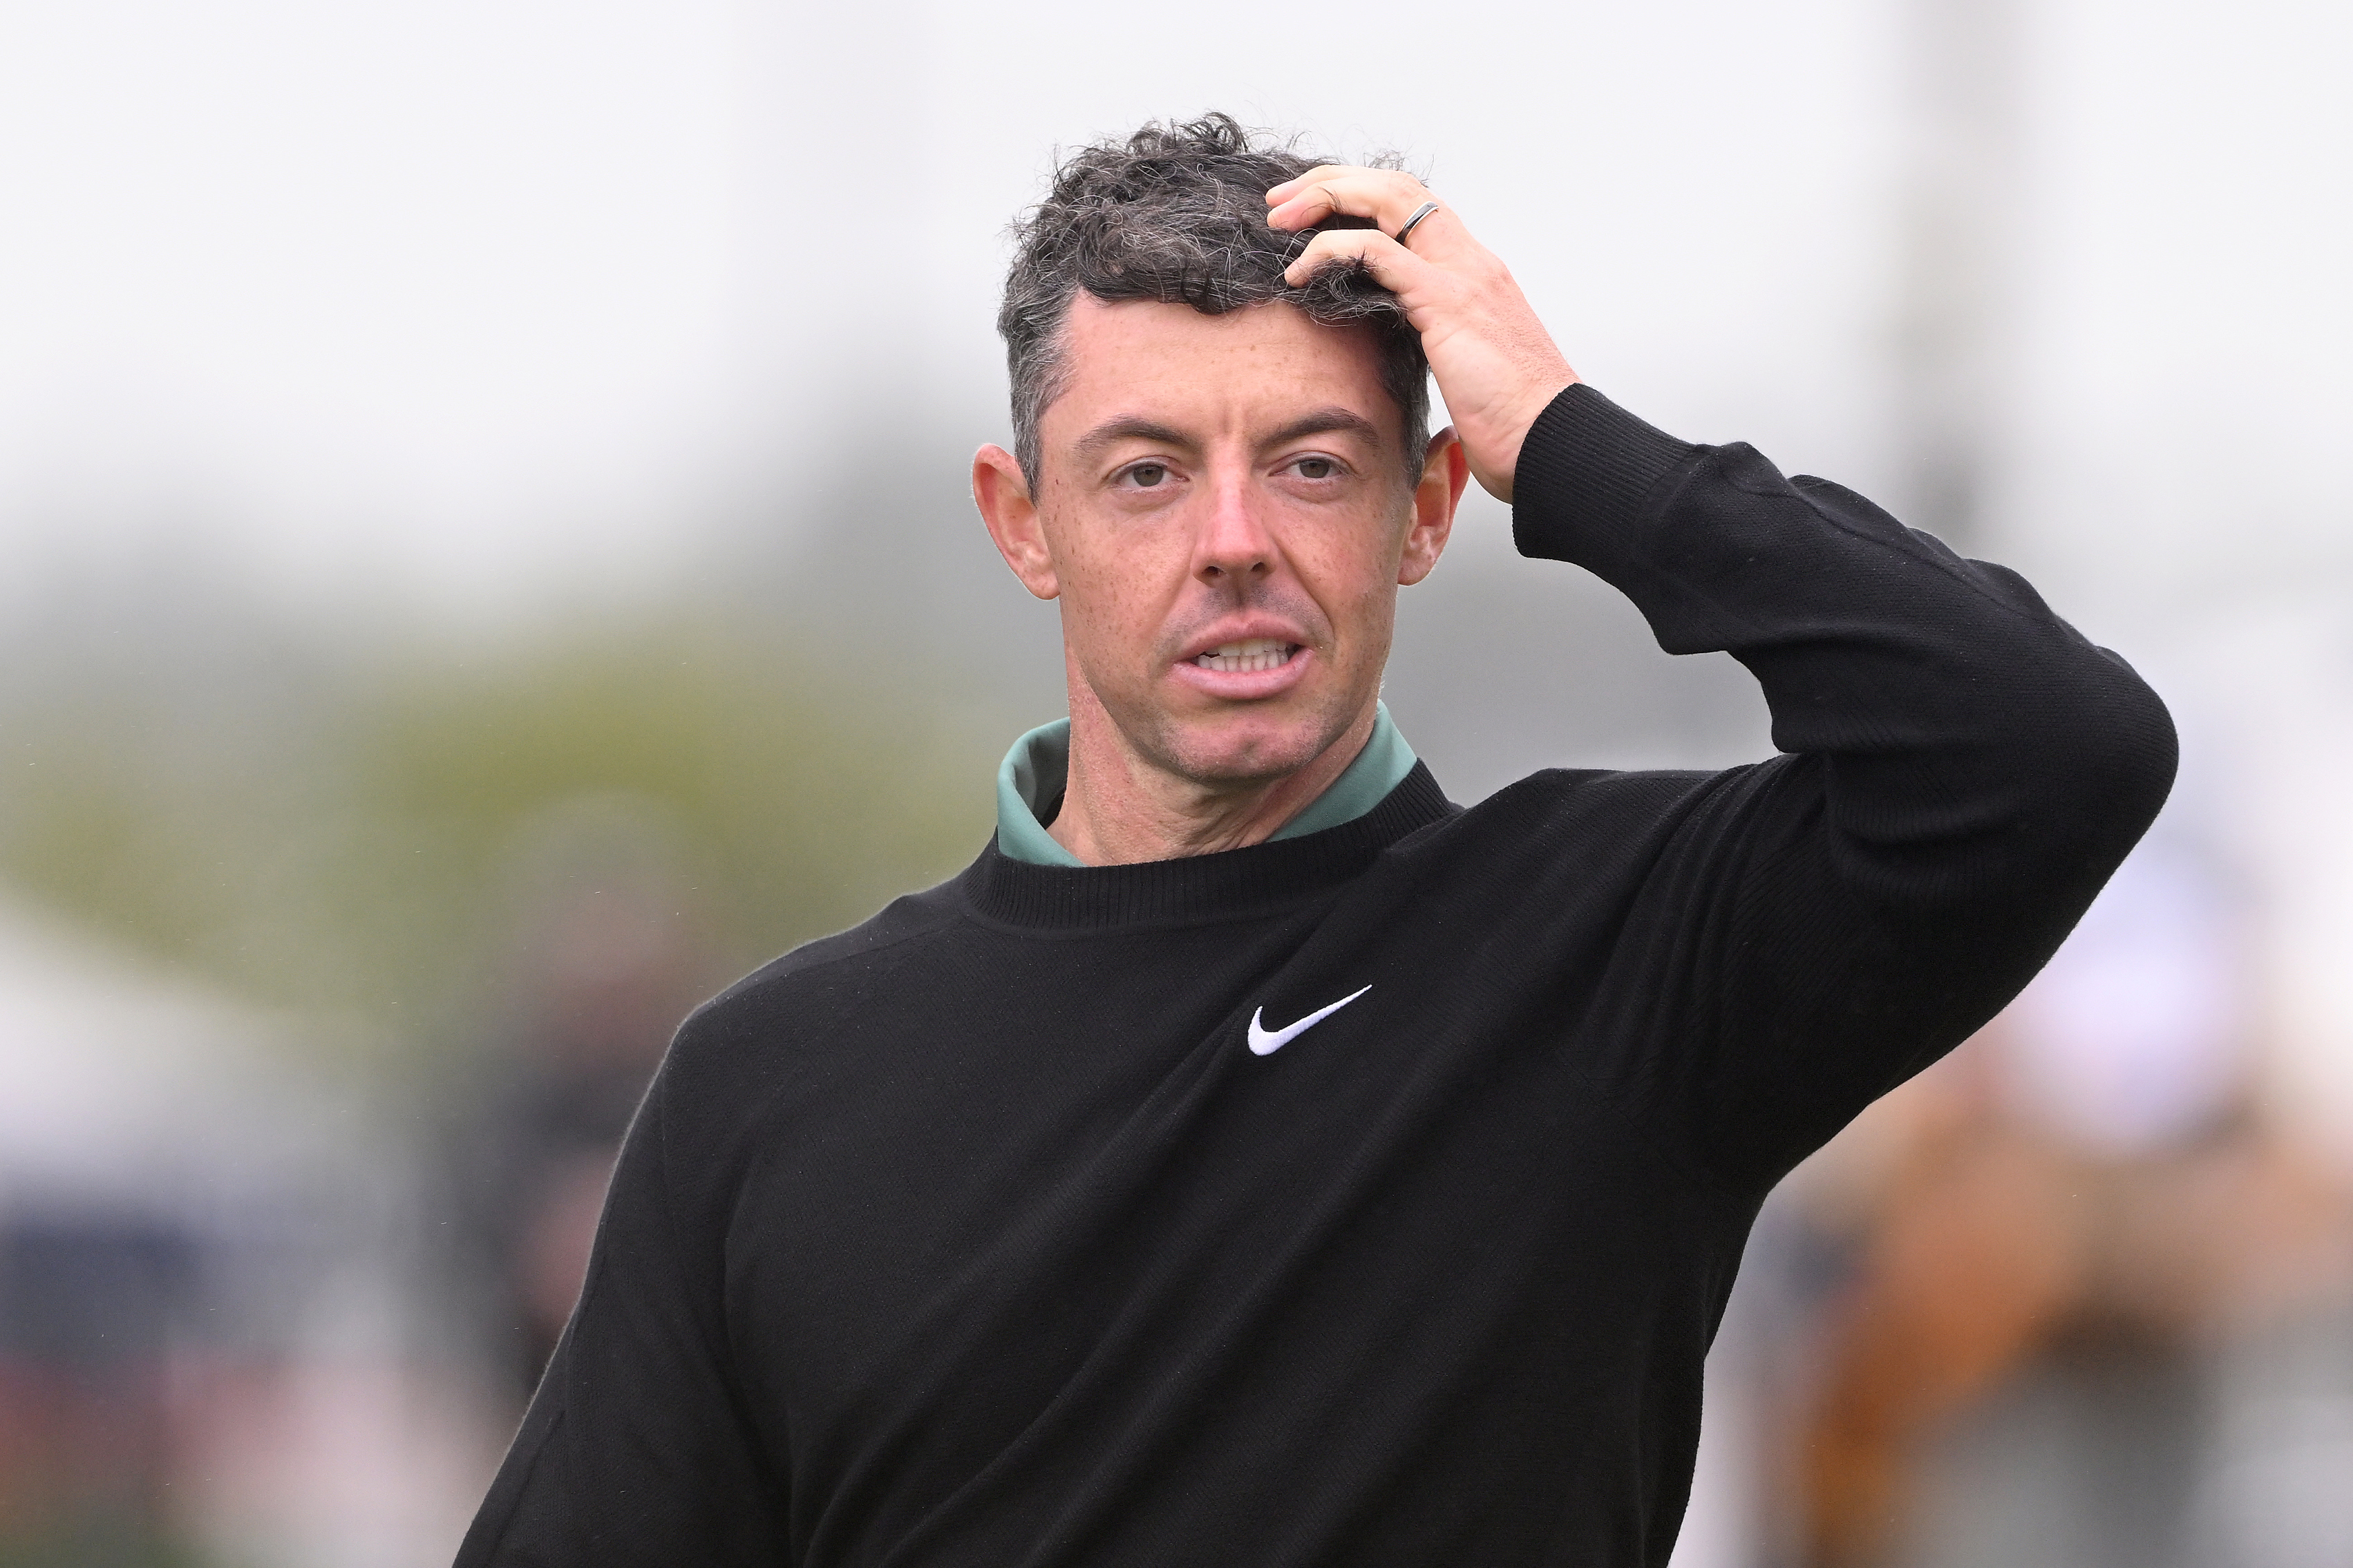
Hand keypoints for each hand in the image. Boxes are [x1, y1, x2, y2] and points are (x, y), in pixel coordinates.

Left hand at [1267, 168, 1576, 502]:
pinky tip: (1299, 271)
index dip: (1360, 195)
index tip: (1312, 211)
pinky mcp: (1446, 302)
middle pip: (1396, 187)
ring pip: (1387, 200)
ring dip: (1326, 198)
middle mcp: (1471, 261)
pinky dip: (1330, 249)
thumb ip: (1436, 343)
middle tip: (1282, 202)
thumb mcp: (1466, 368)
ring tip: (1280, 221)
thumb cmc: (1514, 422)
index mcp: (1475, 273)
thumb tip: (1402, 353)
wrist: (1552, 443)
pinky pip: (1376, 252)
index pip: (1414, 207)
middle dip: (1333, 181)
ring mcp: (1461, 275)